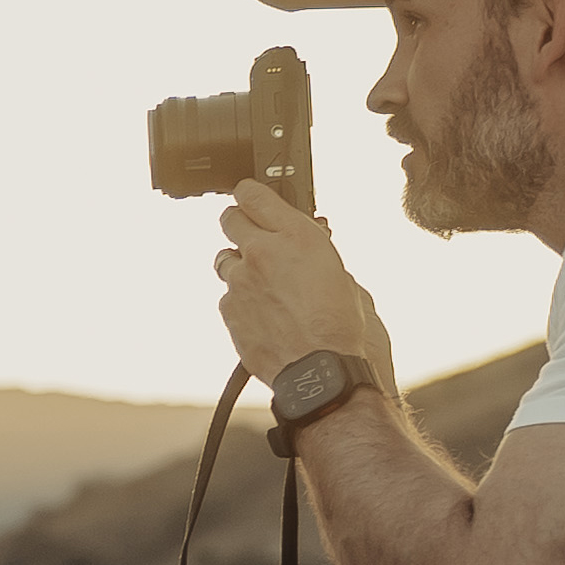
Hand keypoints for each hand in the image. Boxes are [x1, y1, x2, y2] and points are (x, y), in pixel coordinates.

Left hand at [211, 185, 394, 387]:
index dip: (250, 194)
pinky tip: (263, 314)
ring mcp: (239, 282)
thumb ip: (313, 249)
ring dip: (239, 265)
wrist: (320, 371)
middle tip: (254, 236)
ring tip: (264, 284)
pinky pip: (228, 296)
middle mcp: (261, 253)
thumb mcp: (339, 272)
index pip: (253, 193)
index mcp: (295, 236)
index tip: (251, 197)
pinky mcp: (229, 310)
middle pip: (229, 219)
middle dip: (240, 224)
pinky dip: (240, 300)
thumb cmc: (340, 325)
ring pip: (225, 259)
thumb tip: (305, 238)